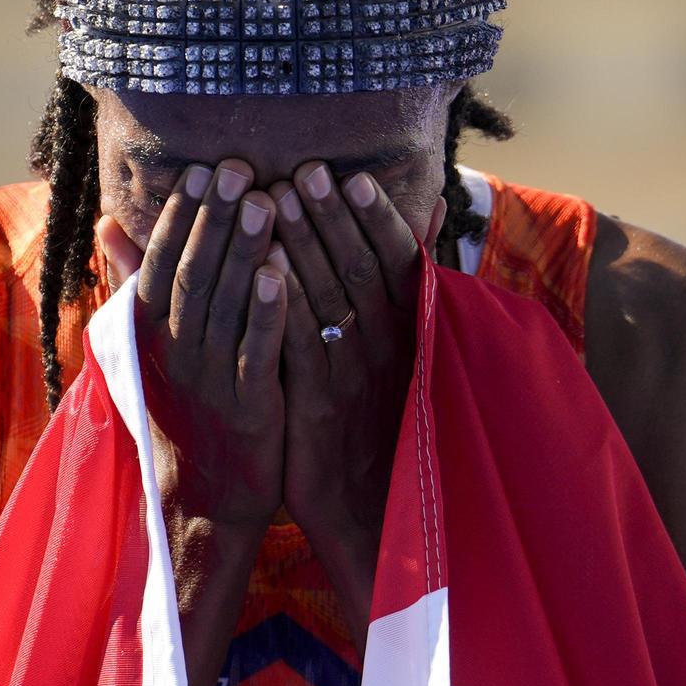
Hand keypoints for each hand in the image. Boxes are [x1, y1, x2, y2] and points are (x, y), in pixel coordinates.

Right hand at [97, 159, 287, 685]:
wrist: (204, 497)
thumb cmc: (184, 410)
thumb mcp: (150, 347)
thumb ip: (135, 284)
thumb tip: (110, 225)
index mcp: (151, 335)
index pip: (161, 264)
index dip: (181, 217)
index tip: (201, 170)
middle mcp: (174, 352)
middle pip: (192, 275)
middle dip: (214, 220)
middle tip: (235, 168)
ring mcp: (209, 380)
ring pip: (223, 307)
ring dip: (241, 252)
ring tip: (263, 202)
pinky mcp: (248, 407)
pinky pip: (254, 352)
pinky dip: (265, 311)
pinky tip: (279, 271)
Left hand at [270, 163, 444, 646]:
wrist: (372, 514)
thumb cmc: (380, 430)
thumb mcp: (401, 365)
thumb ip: (402, 302)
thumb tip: (423, 231)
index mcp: (407, 336)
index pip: (394, 265)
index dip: (373, 221)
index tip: (349, 178)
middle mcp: (386, 349)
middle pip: (358, 269)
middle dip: (332, 218)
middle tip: (307, 170)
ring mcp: (354, 379)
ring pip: (329, 299)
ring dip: (304, 245)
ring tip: (277, 198)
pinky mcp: (320, 409)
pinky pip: (301, 346)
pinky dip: (283, 303)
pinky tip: (263, 267)